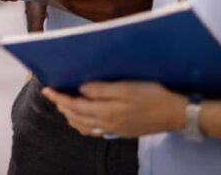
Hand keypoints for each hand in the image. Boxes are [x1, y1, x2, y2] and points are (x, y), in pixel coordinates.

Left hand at [41, 82, 186, 137]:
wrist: (174, 114)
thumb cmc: (151, 95)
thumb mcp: (127, 87)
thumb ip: (102, 89)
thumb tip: (81, 89)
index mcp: (106, 112)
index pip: (74, 105)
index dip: (59, 98)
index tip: (46, 89)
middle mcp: (106, 124)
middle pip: (76, 117)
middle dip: (62, 106)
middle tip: (53, 94)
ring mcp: (112, 130)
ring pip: (83, 126)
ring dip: (70, 116)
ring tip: (64, 104)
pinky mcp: (119, 132)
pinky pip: (93, 131)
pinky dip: (82, 124)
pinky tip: (82, 118)